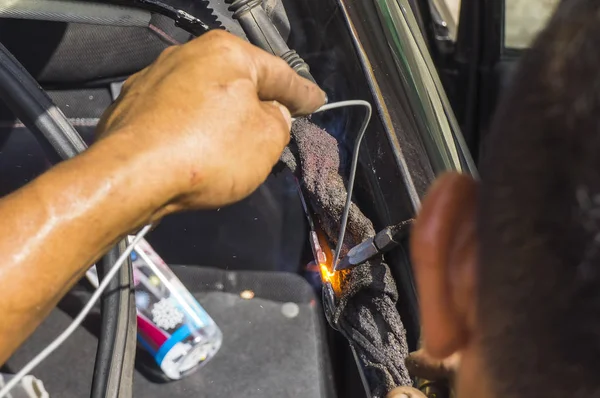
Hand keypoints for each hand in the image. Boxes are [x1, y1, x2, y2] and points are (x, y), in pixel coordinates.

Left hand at [96, 30, 324, 213]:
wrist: (132, 176)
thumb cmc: (206, 152)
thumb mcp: (268, 139)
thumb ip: (279, 120)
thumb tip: (270, 114)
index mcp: (226, 52)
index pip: (279, 73)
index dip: (302, 93)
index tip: (316, 101)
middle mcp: (187, 55)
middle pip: (238, 80)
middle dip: (259, 102)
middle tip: (280, 122)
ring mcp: (154, 78)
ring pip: (205, 97)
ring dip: (223, 118)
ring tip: (234, 145)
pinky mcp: (132, 106)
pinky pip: (177, 114)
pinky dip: (193, 129)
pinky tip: (197, 151)